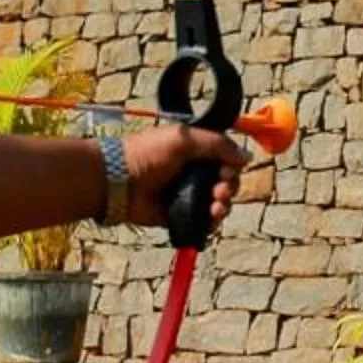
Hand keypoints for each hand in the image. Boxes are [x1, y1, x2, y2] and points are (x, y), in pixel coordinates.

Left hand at [121, 122, 250, 232]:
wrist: (116, 181)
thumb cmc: (146, 154)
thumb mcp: (184, 139)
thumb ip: (217, 144)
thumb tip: (246, 157)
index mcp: (194, 150)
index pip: (225, 159)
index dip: (232, 166)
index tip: (227, 171)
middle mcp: (192, 172)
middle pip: (225, 182)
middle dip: (229, 187)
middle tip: (220, 190)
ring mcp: (186, 195)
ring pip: (217, 203)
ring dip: (223, 205)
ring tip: (216, 207)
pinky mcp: (179, 215)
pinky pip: (203, 222)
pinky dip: (211, 223)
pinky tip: (211, 220)